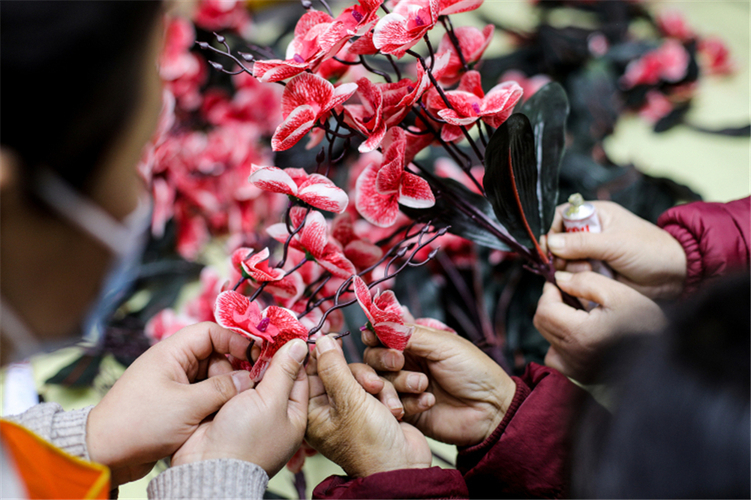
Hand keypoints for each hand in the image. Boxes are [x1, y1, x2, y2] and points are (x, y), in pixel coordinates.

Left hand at [87, 322, 253, 485]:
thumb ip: (221, 389)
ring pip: (210, 377)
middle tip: (242, 389)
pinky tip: (217, 416)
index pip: (210, 332)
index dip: (235, 340)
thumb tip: (247, 380)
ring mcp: (172, 384)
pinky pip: (201, 395)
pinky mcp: (173, 403)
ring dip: (222, 390)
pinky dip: (212, 403)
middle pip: (214, 355)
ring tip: (227, 407)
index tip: (254, 355)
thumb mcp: (187, 406)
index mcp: (171, 352)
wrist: (105, 453)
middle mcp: (172, 364)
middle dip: (230, 371)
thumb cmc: (138, 423)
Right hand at [172, 338, 308, 477]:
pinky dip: (222, 374)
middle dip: (261, 358)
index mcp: (292, 415)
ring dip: (239, 364)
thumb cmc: (246, 441)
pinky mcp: (223, 410)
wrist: (207, 466)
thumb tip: (301, 346)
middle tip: (255, 339)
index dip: (292, 354)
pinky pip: (226, 385)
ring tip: (235, 347)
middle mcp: (270, 414)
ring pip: (246, 378)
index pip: (298, 377)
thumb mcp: (271, 401)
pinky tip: (218, 360)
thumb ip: (284, 371)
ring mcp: (245, 412)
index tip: (283, 334)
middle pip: (270, 375)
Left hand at [306, 335, 431, 477]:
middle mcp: (333, 410)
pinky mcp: (377, 410)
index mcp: (315, 411)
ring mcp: (356, 410)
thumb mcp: (349, 401)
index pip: (312, 371)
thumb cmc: (371, 445)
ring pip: (366, 378)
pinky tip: (401, 409)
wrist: (404, 467)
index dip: (324, 354)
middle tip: (373, 387)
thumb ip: (333, 367)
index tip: (335, 338)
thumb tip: (322, 342)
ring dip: (384, 389)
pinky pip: (384, 389)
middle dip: (363, 377)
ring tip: (391, 408)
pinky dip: (394, 397)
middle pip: (343, 371)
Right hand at [362, 325, 515, 446]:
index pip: (382, 333)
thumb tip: (380, 321)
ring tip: (423, 386)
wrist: (491, 410)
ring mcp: (405, 387)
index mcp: (415, 342)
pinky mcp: (407, 410)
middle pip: (373, 357)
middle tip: (399, 361)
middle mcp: (406, 362)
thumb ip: (409, 334)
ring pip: (380, 381)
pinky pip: (391, 404)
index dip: (374, 333)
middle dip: (382, 358)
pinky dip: (408, 402)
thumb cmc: (474, 371)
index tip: (373, 335)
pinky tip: (429, 402)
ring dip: (399, 382)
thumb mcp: (443, 345)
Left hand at [534, 271, 666, 381]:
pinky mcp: (581, 377)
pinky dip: (560, 345)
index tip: (559, 282)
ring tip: (577, 313)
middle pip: (542, 323)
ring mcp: (576, 369)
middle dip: (550, 304)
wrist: (668, 357)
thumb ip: (585, 282)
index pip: (545, 309)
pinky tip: (579, 335)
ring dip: (555, 323)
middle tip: (567, 294)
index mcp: (580, 334)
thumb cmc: (647, 324)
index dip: (549, 292)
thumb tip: (559, 279)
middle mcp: (573, 356)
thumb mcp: (619, 294)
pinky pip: (556, 358)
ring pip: (547, 339)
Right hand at [545, 201, 686, 298]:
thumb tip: (552, 243)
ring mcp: (592, 253)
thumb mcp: (615, 243)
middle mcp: (590, 232)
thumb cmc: (651, 251)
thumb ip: (581, 243)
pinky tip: (589, 279)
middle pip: (559, 240)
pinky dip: (576, 279)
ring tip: (587, 270)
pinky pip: (574, 275)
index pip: (562, 216)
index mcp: (596, 215)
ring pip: (564, 260)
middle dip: (560, 253)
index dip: (553, 230)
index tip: (550, 246)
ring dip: (570, 267)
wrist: (673, 277)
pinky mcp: (594, 272)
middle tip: (568, 263)